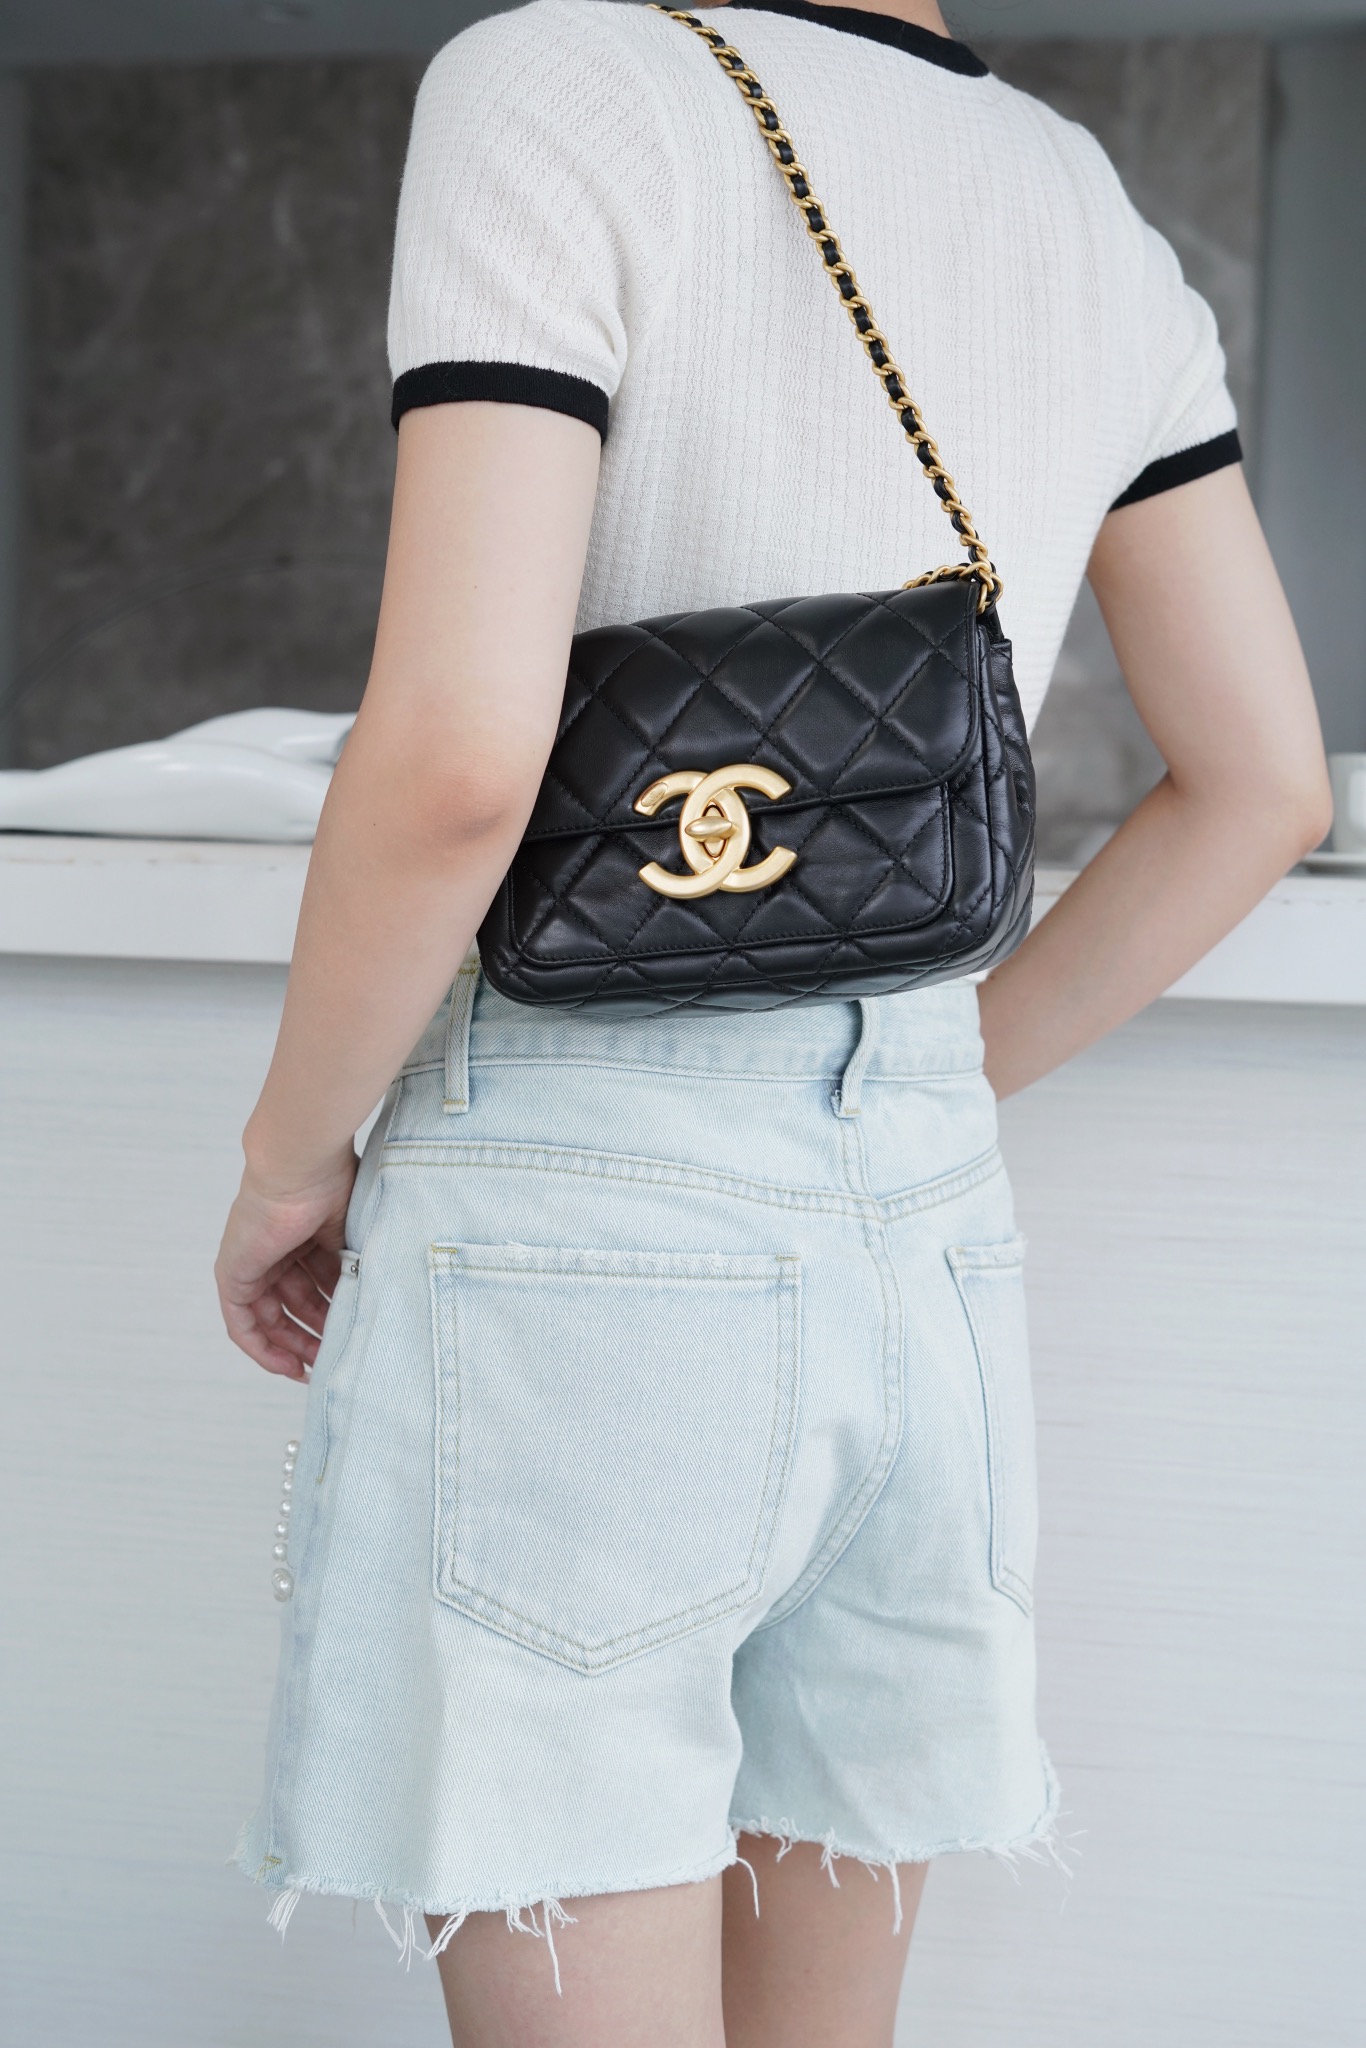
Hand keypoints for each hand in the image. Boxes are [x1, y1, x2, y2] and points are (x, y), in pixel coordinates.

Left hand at [215, 1150, 358, 1378]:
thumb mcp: (351, 1238)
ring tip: (319, 1367)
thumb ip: (354, 1270)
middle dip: (314, 1335)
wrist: (301, 1169)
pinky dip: (261, 1348)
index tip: (351, 1337)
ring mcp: (252, 1262)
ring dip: (293, 1346)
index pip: (314, 1287)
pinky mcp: (232, 1274)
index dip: (332, 1314)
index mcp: (303, 1237)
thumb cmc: (332, 1186)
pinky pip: (241, 1323)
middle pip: (292, 1306)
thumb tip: (369, 1306)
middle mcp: (275, 1251)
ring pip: (270, 1318)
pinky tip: (287, 1366)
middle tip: (336, 1358)